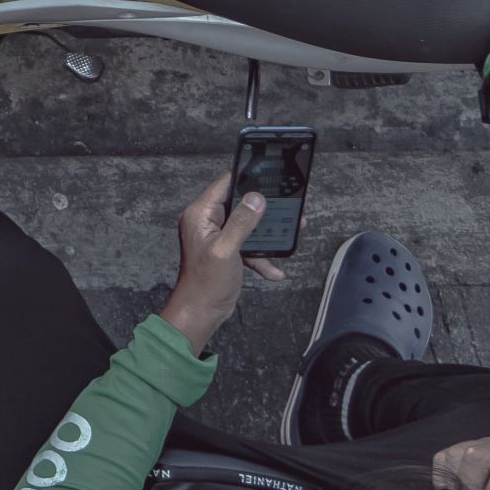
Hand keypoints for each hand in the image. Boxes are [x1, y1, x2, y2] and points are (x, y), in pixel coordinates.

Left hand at [159, 171, 280, 352]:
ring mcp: (217, 236)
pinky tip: (274, 270)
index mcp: (200, 215)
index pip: (224, 184)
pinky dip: (260, 255)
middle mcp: (207, 221)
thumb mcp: (226, 250)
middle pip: (240, 204)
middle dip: (263, 209)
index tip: (269, 176)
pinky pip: (247, 245)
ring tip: (289, 233)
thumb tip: (256, 199)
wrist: (201, 312)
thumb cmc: (205, 284)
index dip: (246, 178)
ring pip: (247, 225)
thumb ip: (241, 222)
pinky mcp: (226, 250)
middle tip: (287, 208)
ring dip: (266, 234)